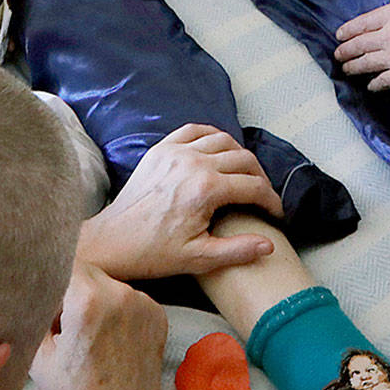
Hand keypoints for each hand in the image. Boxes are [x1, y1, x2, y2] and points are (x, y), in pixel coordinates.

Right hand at [30, 265, 173, 389]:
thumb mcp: (40, 355)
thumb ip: (35, 315)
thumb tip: (31, 293)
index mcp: (88, 300)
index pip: (64, 265)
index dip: (51, 281)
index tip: (44, 299)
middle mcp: (122, 294)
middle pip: (88, 273)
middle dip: (72, 291)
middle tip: (63, 323)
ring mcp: (145, 304)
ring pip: (110, 286)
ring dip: (96, 301)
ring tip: (87, 336)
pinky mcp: (160, 316)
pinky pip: (130, 301)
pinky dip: (117, 312)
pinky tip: (109, 341)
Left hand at [78, 124, 282, 279]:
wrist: (113, 242)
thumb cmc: (153, 253)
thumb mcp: (199, 259)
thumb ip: (238, 251)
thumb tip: (269, 245)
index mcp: (205, 189)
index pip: (253, 187)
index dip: (271, 200)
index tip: (276, 213)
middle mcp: (193, 163)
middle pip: (243, 159)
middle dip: (260, 177)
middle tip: (263, 195)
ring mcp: (175, 152)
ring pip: (222, 140)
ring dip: (239, 155)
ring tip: (245, 174)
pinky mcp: (160, 149)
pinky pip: (194, 130)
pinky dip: (212, 136)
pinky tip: (218, 150)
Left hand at [335, 0, 389, 88]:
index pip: (362, 22)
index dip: (348, 30)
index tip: (340, 34)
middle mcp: (387, 34)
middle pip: (358, 44)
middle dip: (345, 50)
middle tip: (338, 54)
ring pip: (364, 63)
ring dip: (353, 67)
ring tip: (346, 70)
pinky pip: (381, 81)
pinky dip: (374, 85)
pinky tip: (370, 86)